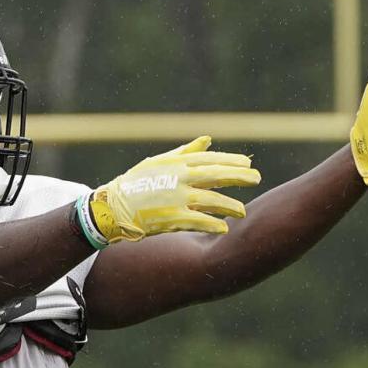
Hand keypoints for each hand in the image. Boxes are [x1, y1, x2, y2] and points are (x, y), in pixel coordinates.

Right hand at [79, 136, 260, 245]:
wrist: (112, 207)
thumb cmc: (136, 183)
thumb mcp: (159, 162)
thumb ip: (186, 152)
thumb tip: (207, 139)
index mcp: (177, 163)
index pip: (211, 159)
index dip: (232, 161)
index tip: (248, 164)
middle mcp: (180, 178)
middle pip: (217, 175)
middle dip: (239, 176)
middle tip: (256, 178)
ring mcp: (176, 198)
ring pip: (211, 200)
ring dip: (229, 205)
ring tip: (241, 211)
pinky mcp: (171, 217)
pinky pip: (198, 221)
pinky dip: (212, 224)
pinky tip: (224, 227)